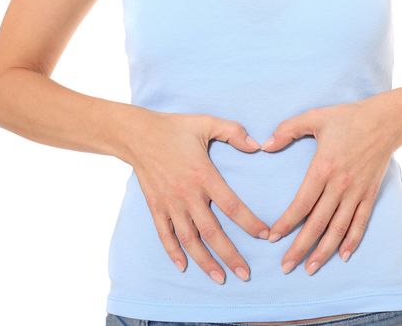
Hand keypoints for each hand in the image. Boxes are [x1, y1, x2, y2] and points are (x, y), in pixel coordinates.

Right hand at [125, 109, 270, 283]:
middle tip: (245, 274)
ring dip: (205, 261)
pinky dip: (173, 252)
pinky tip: (183, 267)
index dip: (250, 223)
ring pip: (189, 240)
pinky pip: (164, 235)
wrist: (137, 134)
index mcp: (204, 175)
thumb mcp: (206, 122)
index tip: (265, 235)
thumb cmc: (174, 128)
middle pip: (212, 232)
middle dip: (230, 255)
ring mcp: (170, 204)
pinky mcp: (156, 207)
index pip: (232, 206)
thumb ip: (234, 132)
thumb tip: (259, 146)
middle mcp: (187, 195)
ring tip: (220, 278)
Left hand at [260, 92, 401, 274]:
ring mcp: (357, 192)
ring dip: (324, 251)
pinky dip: (352, 241)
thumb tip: (265, 145)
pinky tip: (343, 256)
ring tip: (310, 268)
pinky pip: (360, 222)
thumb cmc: (347, 118)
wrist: (386, 121)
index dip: (286, 223)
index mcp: (323, 168)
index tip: (272, 238)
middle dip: (300, 247)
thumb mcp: (314, 117)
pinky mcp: (370, 195)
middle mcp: (340, 185)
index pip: (301, 203)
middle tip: (286, 266)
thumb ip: (287, 130)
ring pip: (338, 229)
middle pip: (318, 223)